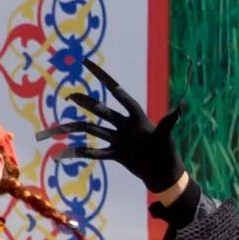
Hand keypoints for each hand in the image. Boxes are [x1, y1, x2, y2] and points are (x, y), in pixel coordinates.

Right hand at [39, 60, 187, 195]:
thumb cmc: (167, 153)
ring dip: (75, 128)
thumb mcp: (165, 137)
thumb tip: (182, 106)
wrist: (163, 173)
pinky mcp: (115, 153)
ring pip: (92, 130)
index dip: (106, 81)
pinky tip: (61, 155)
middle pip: (101, 111)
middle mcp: (124, 125)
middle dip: (86, 103)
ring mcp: (117, 139)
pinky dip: (80, 154)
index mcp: (136, 117)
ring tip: (56, 129)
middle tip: (71, 96)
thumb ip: (169, 122)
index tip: (89, 66)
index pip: (120, 95)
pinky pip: (94, 153)